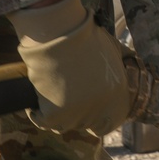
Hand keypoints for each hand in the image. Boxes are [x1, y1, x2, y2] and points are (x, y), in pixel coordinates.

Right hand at [7, 0, 132, 134]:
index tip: (88, 108)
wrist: (60, 34)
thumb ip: (117, 71)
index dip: (99, 117)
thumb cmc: (87, 38)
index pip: (110, 122)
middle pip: (86, 123)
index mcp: (117, 96)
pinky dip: (37, 114)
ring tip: (53, 96)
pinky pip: (43, 121)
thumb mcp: (113, 53)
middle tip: (68, 97)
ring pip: (65, 125)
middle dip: (78, 111)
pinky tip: (37, 103)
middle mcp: (99, 109)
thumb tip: (122, 72)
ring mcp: (76, 115)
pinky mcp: (54, 115)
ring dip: (59, 115)